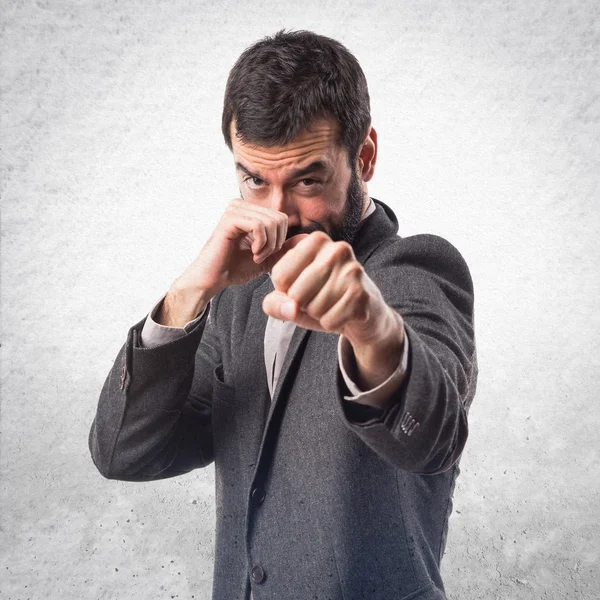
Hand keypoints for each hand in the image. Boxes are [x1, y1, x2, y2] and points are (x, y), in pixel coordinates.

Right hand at [159, 198, 305, 326]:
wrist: (212, 279)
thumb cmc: (236, 268)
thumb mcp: (268, 258)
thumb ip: (286, 248)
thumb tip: (309, 238)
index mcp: (251, 211)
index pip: (282, 218)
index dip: (280, 240)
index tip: (266, 254)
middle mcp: (242, 205)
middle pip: (280, 219)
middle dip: (275, 243)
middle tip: (261, 256)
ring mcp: (235, 209)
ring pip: (271, 222)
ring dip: (268, 246)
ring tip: (256, 256)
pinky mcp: (230, 218)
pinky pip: (259, 226)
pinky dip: (261, 244)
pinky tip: (252, 253)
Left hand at [262, 231, 400, 346]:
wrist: (363, 313)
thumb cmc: (322, 299)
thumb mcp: (292, 297)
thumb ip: (276, 302)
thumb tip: (291, 308)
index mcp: (316, 241)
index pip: (279, 275)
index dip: (285, 291)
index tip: (303, 286)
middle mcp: (337, 249)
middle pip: (295, 293)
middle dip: (302, 305)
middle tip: (319, 298)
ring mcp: (353, 271)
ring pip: (313, 308)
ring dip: (318, 315)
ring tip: (332, 304)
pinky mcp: (362, 295)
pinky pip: (329, 321)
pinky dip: (331, 323)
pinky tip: (343, 314)